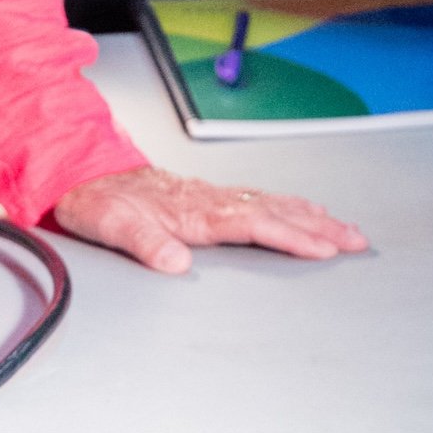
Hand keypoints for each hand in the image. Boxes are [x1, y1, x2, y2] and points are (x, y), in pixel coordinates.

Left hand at [52, 165, 367, 273]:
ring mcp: (206, 195)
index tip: (324, 247)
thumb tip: (177, 263)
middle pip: (269, 210)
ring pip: (266, 202)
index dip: (288, 235)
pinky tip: (297, 209)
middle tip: (355, 239)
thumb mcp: (108, 224)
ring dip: (306, 214)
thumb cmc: (94, 200)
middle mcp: (204, 199)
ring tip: (342, 226)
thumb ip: (143, 242)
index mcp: (190, 209)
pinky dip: (282, 205)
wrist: (77, 169)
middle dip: (315, 225)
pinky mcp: (202, 196)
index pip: (249, 223)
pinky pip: (253, 199)